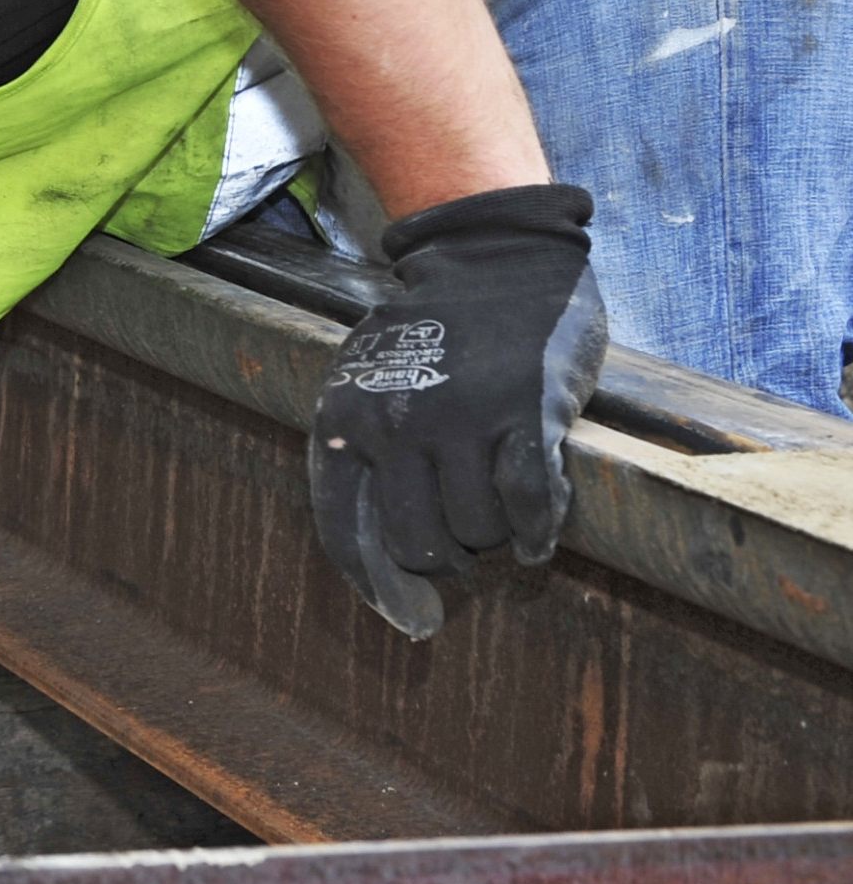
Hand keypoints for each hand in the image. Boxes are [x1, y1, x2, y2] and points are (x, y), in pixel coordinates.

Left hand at [310, 182, 605, 638]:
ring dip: (496, 533)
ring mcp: (460, 416)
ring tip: (500, 502)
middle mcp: (396, 421)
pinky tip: (539, 534)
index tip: (412, 620)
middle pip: (421, 543)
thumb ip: (368, 463)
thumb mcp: (372, 388)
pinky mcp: (523, 411)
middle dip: (450, 557)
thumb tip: (388, 575)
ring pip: (479, 530)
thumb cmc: (435, 340)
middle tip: (469, 539)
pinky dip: (538, 531)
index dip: (378, 587)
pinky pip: (530, 505)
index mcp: (347, 417)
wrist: (495, 262)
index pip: (344, 529)